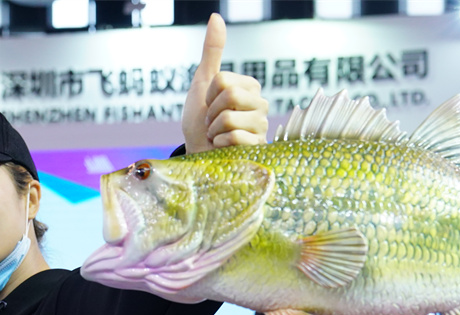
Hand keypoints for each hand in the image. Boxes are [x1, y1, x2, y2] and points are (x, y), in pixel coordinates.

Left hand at [182, 14, 268, 153]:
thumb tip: (216, 16)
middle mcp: (260, 104)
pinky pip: (234, 138)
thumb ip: (212, 51)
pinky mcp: (257, 147)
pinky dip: (219, 144)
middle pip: (229, 95)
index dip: (208, 95)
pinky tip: (223, 148)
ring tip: (217, 135)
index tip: (208, 106)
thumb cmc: (199, 121)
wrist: (198, 153)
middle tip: (212, 122)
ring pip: (230, 118)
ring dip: (214, 129)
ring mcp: (261, 127)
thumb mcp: (203, 82)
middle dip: (210, 112)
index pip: (224, 80)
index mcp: (250, 86)